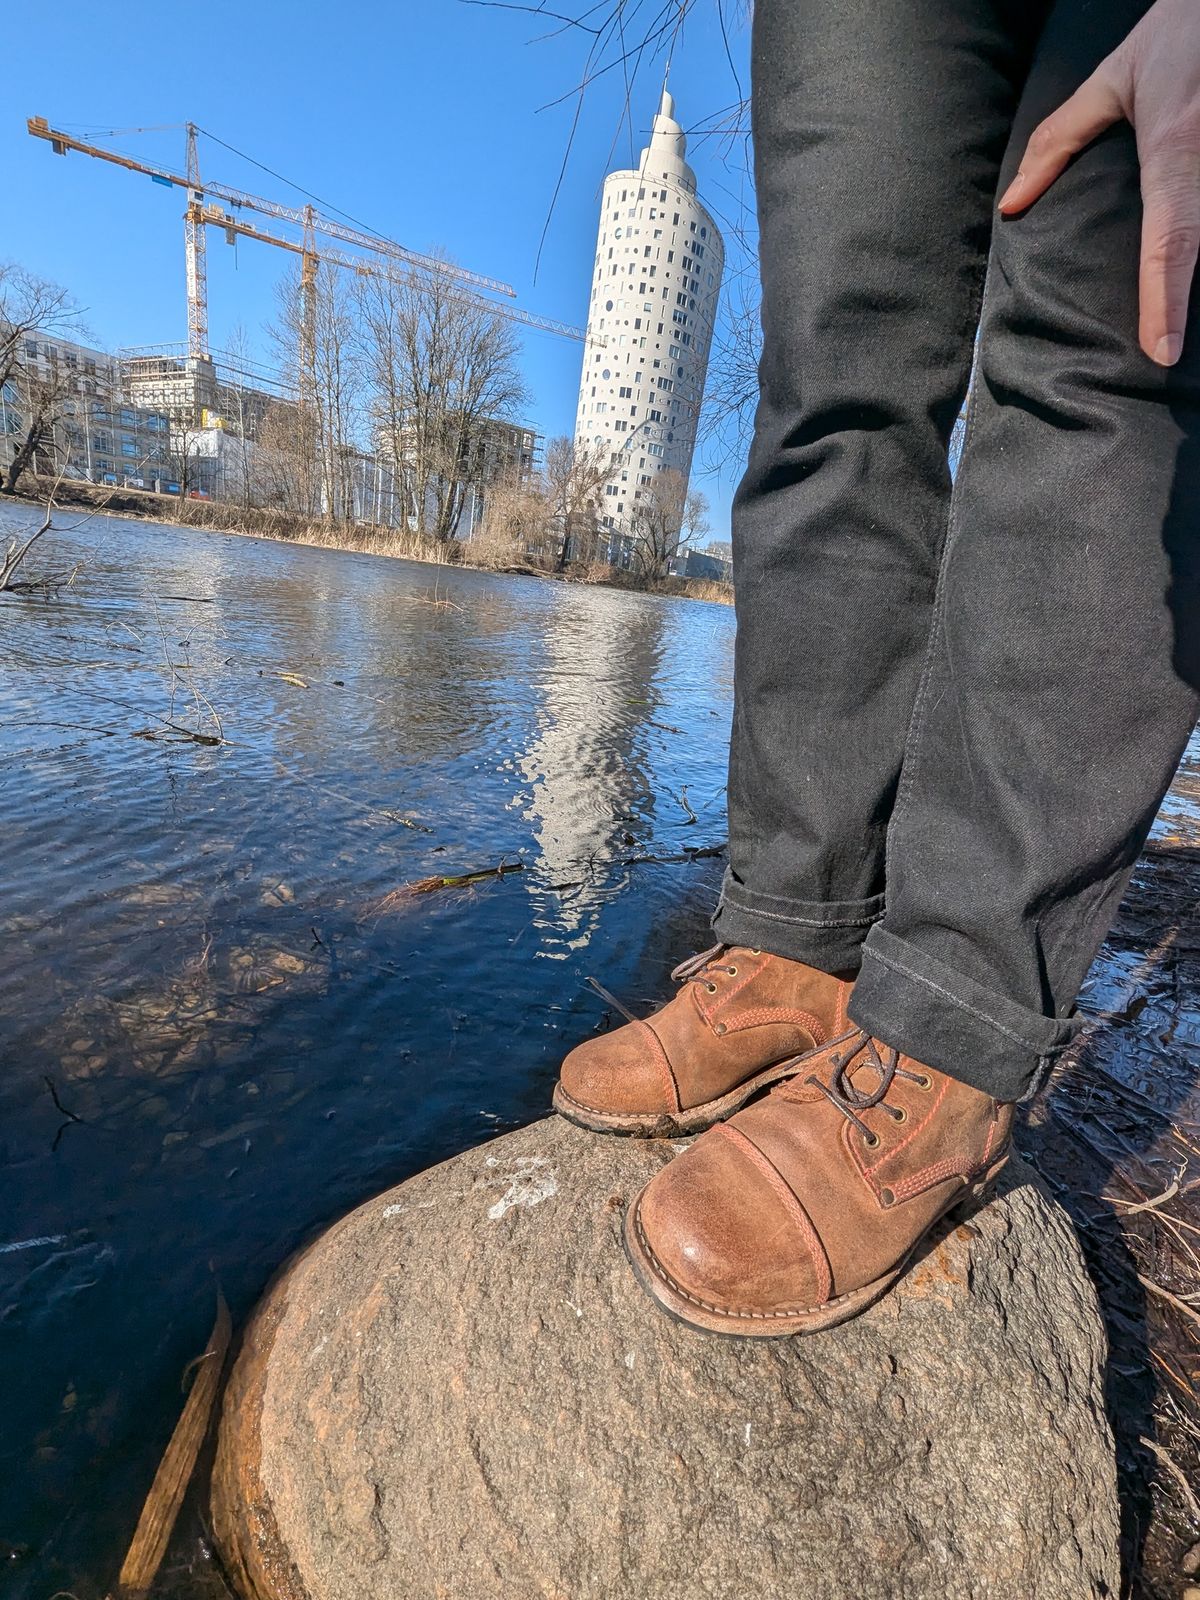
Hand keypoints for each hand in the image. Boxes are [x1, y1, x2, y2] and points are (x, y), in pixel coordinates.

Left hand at [998, 0, 1199, 365]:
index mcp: (1176, 147)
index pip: (1171, 238)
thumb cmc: (1177, 35)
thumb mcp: (1113, 79)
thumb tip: (1012, 206)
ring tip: (1168, 321)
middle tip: (1160, 355)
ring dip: (1199, 278)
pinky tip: (1182, 277)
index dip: (1165, 299)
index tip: (1161, 351)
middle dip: (1182, 303)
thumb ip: (1059, 141)